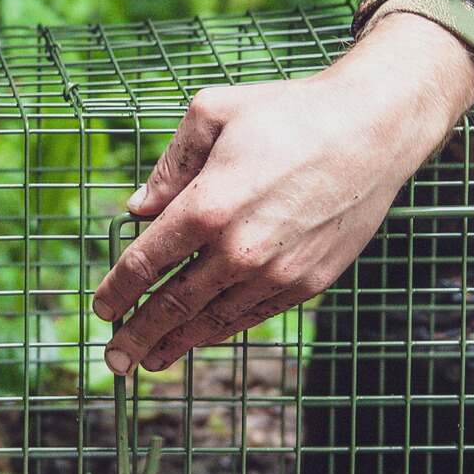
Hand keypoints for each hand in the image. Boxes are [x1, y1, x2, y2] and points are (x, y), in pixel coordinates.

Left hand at [93, 12, 473, 373]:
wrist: (373, 132)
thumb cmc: (290, 113)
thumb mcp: (213, 113)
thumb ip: (169, 167)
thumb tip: (138, 209)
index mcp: (207, 207)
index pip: (145, 263)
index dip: (117, 291)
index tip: (101, 309)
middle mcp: (238, 250)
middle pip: (173, 305)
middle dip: (137, 335)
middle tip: (114, 360)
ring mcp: (276, 273)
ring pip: (213, 321)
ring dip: (177, 343)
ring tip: (151, 361)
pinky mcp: (308, 282)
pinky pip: (253, 315)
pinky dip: (222, 330)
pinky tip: (204, 335)